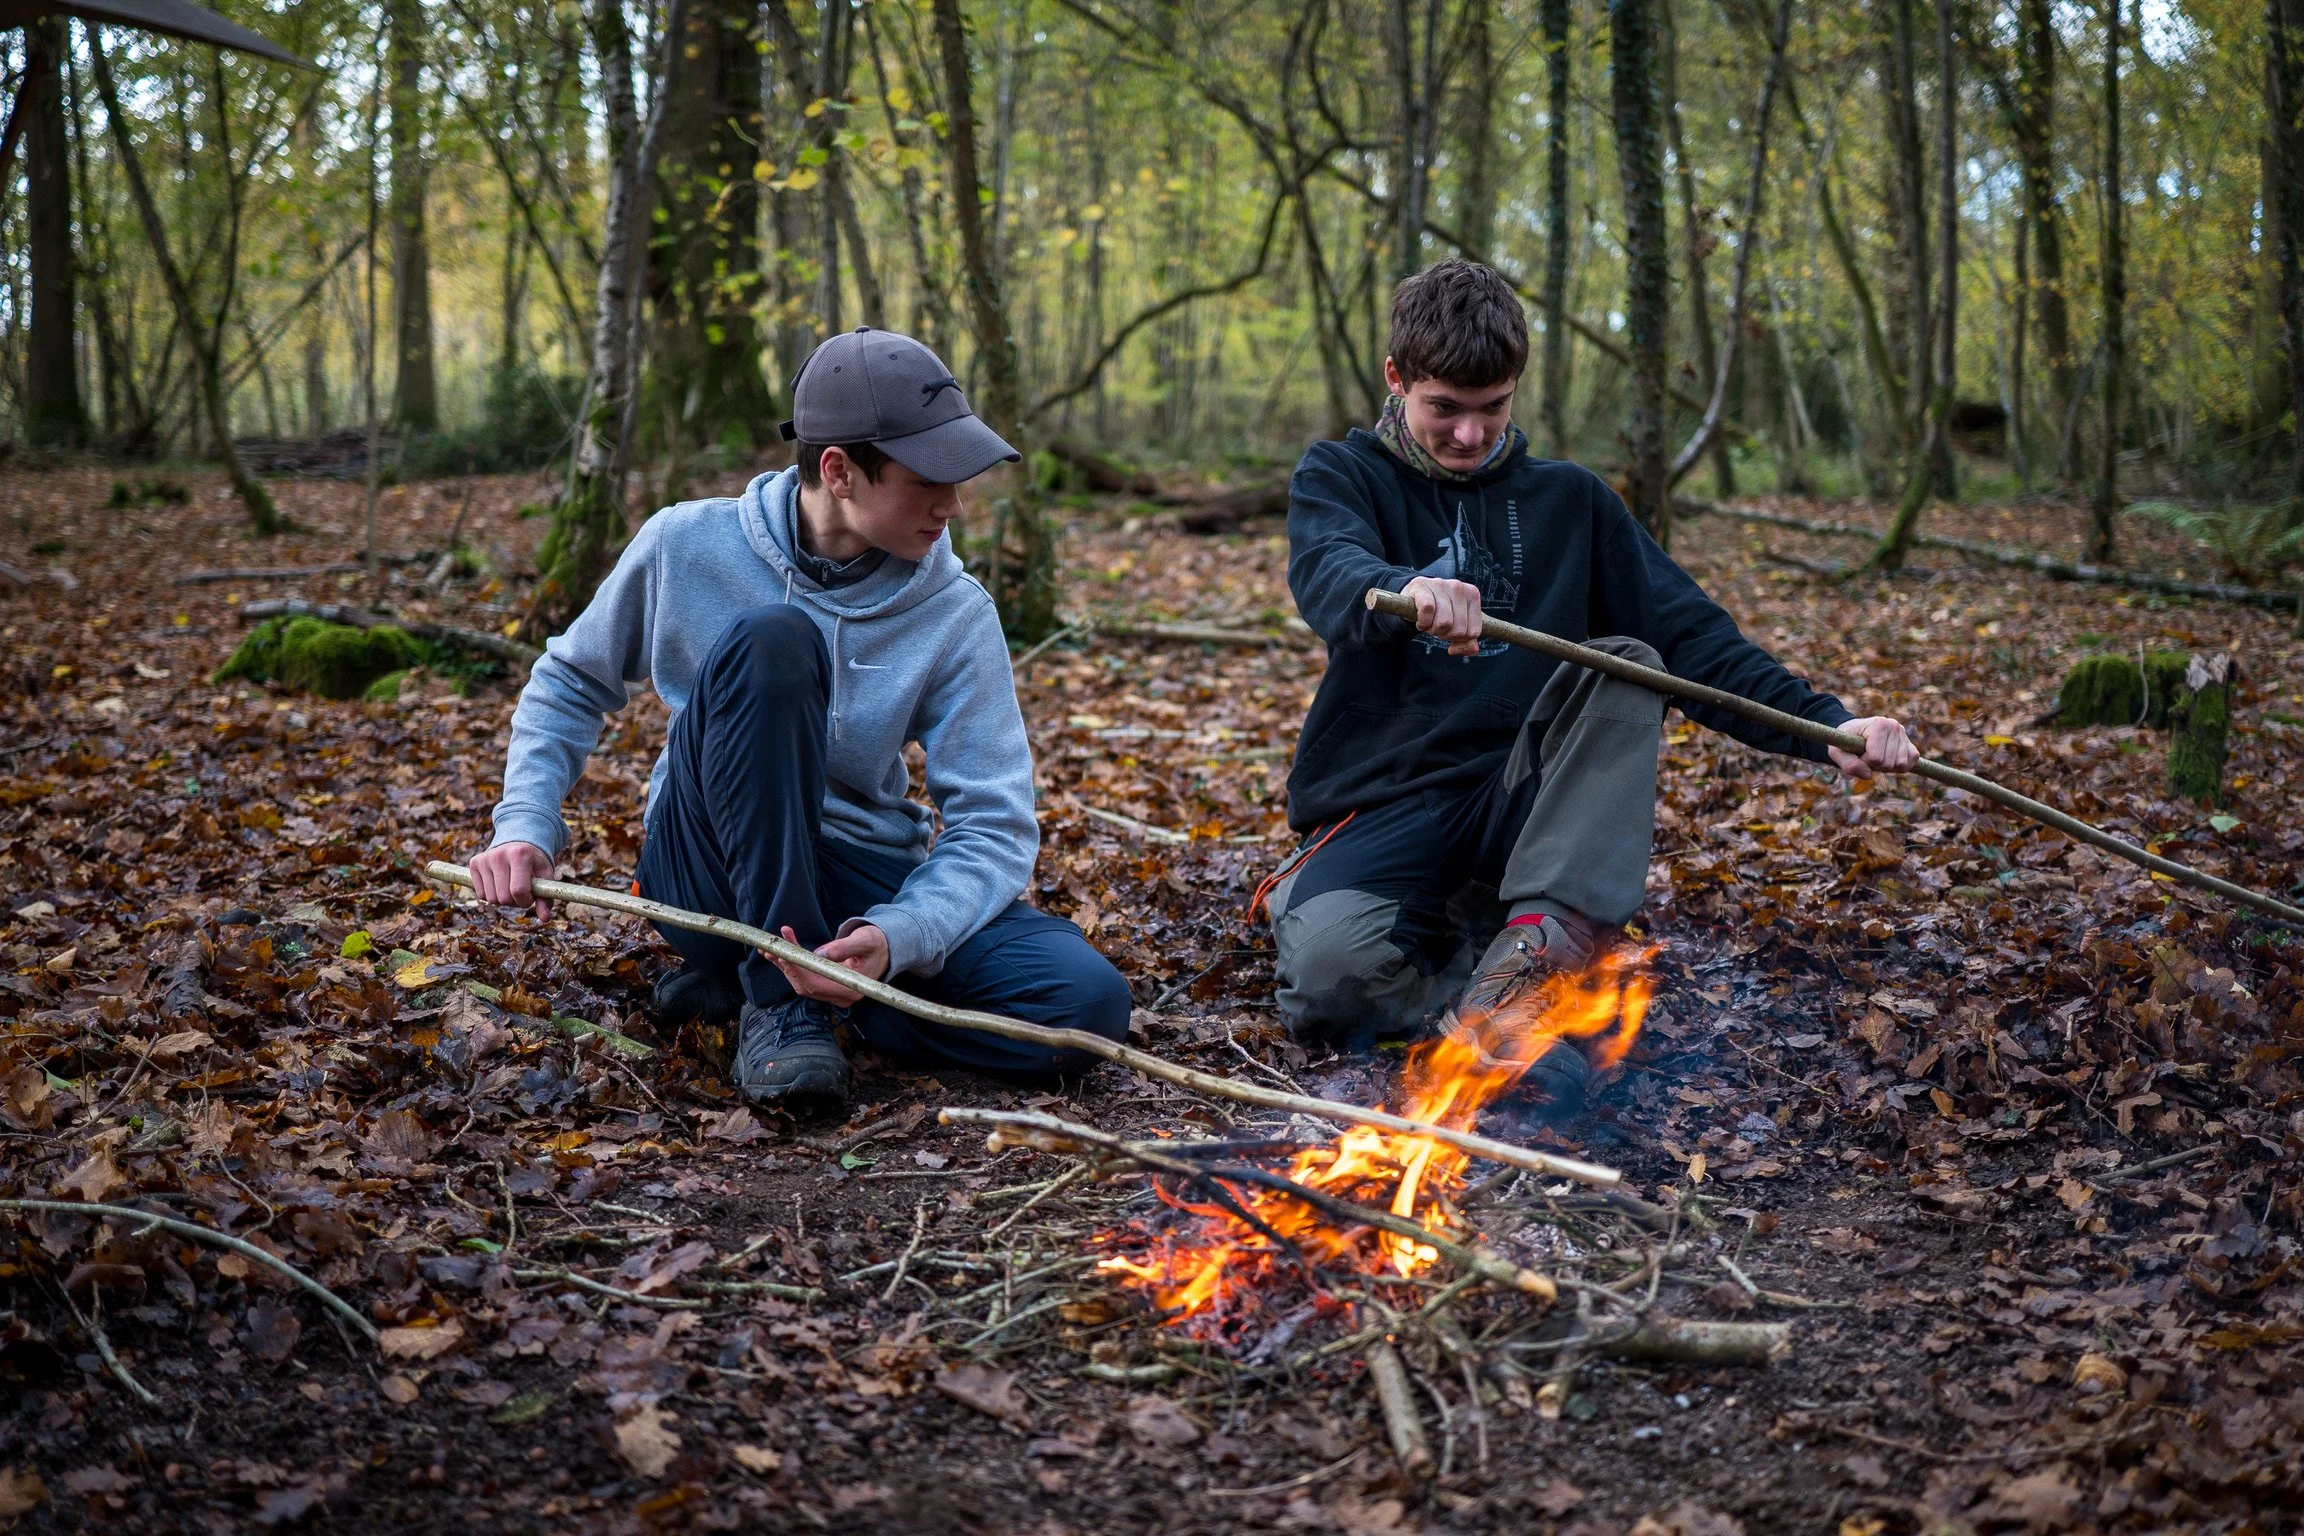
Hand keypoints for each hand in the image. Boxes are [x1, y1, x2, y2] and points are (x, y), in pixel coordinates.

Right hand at [469, 841, 554, 917]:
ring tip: (510, 887)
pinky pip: (481, 895)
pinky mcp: (474, 863)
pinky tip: (499, 884)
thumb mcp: (545, 877)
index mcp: (520, 855)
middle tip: (521, 892)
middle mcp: (499, 855)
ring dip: (503, 900)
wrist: (518, 843)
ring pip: (491, 899)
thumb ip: (545, 898)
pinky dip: (492, 895)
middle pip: (503, 898)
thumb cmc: (534, 863)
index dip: (525, 900)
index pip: (518, 891)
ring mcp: (484, 858)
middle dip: (515, 902)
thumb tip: (545, 918)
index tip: (530, 897)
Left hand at [768, 923, 889, 1006]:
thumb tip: (819, 953)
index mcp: (851, 988)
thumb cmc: (877, 943)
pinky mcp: (828, 987)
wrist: (885, 949)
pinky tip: (779, 955)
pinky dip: (791, 967)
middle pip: (806, 985)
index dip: (797, 969)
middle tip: (773, 947)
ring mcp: (833, 993)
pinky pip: (805, 979)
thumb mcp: (864, 940)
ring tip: (771, 949)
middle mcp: (841, 996)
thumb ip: (843, 947)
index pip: (816, 984)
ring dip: (785, 966)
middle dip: (787, 966)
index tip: (784, 953)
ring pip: (802, 983)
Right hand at [1401, 576, 1484, 656]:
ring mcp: (1441, 585)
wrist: (1416, 594)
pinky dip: (1423, 622)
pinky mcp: (1423, 587)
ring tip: (1429, 622)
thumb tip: (1460, 650)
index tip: (1450, 630)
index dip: (1458, 639)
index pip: (1473, 632)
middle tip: (1437, 626)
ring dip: (1432, 629)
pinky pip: (1428, 610)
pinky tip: (1420, 619)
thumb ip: (1466, 642)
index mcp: (1473, 595)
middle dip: (1444, 634)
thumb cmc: (1440, 611)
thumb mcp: (1457, 625)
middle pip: (1458, 630)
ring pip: (1444, 623)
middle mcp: (1459, 587)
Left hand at [1829, 716, 1919, 777]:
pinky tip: (1888, 759)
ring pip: (1901, 765)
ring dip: (1886, 767)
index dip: (1864, 761)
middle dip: (1874, 765)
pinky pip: (1911, 763)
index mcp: (1878, 724)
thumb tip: (1868, 775)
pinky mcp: (1910, 744)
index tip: (1858, 752)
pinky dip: (1898, 767)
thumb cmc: (1845, 743)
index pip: (1875, 757)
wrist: (1854, 734)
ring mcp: (1904, 735)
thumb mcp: (1837, 753)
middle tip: (1866, 755)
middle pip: (1888, 763)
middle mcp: (1894, 726)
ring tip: (1876, 757)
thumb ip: (1848, 764)